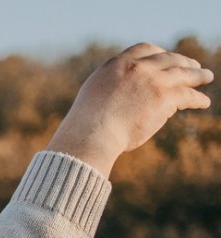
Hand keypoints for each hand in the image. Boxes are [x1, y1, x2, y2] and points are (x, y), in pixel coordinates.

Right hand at [47, 43, 212, 176]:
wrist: (92, 133)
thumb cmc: (87, 123)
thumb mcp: (94, 93)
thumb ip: (111, 86)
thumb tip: (120, 94)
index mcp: (118, 64)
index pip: (145, 49)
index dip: (159, 52)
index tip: (166, 57)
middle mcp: (138, 68)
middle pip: (169, 58)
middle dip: (183, 61)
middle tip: (193, 66)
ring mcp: (154, 81)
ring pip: (184, 73)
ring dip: (198, 75)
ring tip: (206, 77)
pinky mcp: (165, 97)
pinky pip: (188, 95)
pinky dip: (198, 99)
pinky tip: (203, 102)